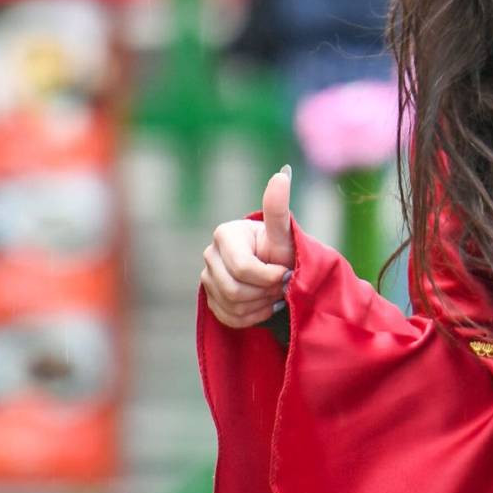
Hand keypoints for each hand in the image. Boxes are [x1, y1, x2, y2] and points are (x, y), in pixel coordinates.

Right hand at [201, 166, 295, 327]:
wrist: (278, 271)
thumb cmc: (282, 250)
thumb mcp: (283, 234)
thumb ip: (278, 209)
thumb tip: (282, 175)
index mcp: (224, 235)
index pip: (243, 268)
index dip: (268, 277)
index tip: (286, 272)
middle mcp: (209, 254)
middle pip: (235, 290)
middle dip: (265, 292)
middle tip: (282, 285)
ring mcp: (207, 278)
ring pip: (232, 306)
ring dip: (261, 305)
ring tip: (274, 293)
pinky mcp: (210, 298)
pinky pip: (229, 318)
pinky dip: (252, 317)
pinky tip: (263, 304)